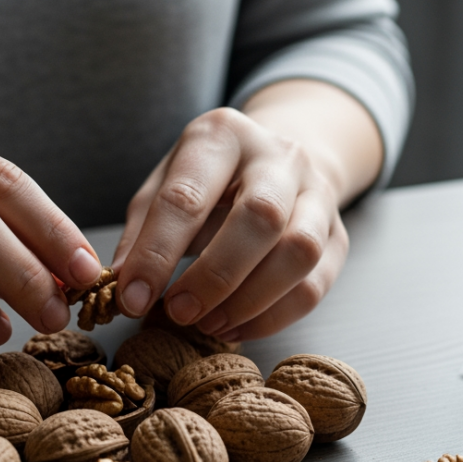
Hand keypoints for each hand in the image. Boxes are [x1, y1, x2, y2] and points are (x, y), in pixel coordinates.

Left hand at [112, 80, 382, 341]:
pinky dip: (273, 316)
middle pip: (261, 217)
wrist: (281, 160)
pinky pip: (316, 283)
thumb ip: (143, 231)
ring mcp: (318, 194)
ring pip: (300, 252)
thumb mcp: (167, 184)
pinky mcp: (339, 235)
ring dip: (251, 300)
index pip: (187, 195)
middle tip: (179, 313)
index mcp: (222, 135)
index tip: (132, 299)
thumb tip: (124, 288)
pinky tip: (236, 326)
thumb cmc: (211, 179)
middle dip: (215, 275)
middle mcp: (279, 156)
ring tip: (209, 324)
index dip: (156, 253)